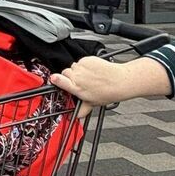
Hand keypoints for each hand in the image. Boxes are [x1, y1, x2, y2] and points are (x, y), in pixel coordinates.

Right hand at [50, 55, 170, 108]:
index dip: (55, 79)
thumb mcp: (94, 103)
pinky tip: (93, 70)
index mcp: (77, 88)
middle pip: (65, 73)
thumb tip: (78, 116)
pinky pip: (81, 61)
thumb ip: (83, 109)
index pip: (59, 81)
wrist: (120, 81)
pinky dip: (86, 64)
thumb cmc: (108, 92)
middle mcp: (78, 77)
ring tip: (89, 76)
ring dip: (78, 70)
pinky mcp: (87, 59)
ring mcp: (82, 67)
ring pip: (74, 66)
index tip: (53, 79)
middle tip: (80, 81)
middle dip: (70, 76)